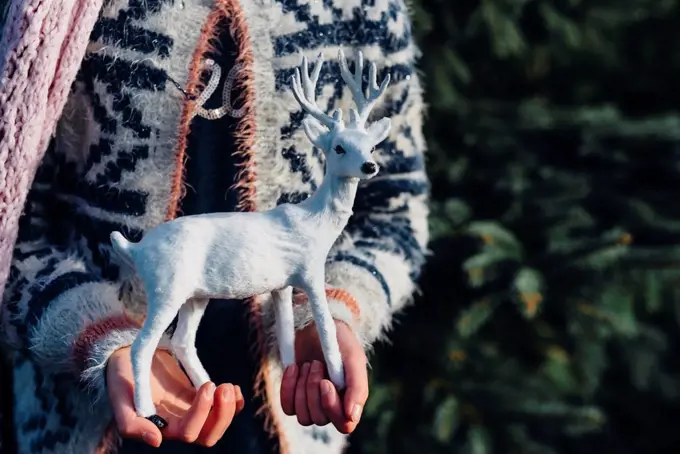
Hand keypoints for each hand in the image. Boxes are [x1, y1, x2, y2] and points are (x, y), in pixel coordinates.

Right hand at [106, 346, 244, 447]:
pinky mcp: (197, 397)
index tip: (208, 384)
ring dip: (229, 409)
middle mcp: (177, 424)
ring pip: (216, 424)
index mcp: (161, 428)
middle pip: (208, 436)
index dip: (202, 412)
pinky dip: (233, 403)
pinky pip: (220, 409)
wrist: (126, 356)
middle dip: (222, 415)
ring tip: (228, 386)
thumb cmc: (121, 377)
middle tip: (223, 386)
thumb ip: (131, 424)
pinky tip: (233, 387)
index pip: (189, 432)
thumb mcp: (120, 398)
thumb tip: (157, 441)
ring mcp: (189, 411)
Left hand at [280, 320, 367, 433]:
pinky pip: (288, 408)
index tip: (325, 382)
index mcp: (351, 400)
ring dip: (302, 388)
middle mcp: (332, 406)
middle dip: (314, 389)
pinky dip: (288, 387)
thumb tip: (351, 416)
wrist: (316, 325)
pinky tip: (294, 367)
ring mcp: (312, 404)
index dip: (332, 408)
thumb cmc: (339, 341)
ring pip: (304, 417)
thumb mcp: (353, 358)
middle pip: (320, 419)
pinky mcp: (294, 398)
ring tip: (307, 364)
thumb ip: (357, 387)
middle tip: (316, 363)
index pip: (344, 424)